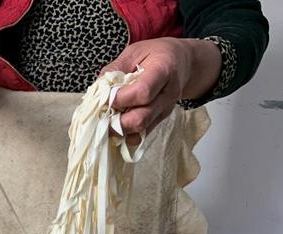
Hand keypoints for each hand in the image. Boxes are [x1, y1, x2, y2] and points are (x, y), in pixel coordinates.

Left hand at [101, 38, 221, 143]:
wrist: (183, 62)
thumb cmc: (157, 54)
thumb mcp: (135, 51)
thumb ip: (116, 68)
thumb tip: (99, 87)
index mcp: (164, 70)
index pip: (142, 92)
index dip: (121, 99)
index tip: (106, 98)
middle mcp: (168, 94)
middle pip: (142, 117)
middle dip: (117, 121)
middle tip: (102, 116)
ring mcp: (165, 109)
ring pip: (141, 129)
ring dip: (120, 129)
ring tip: (107, 121)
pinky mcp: (161, 119)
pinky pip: (142, 133)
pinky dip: (126, 133)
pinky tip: (116, 125)